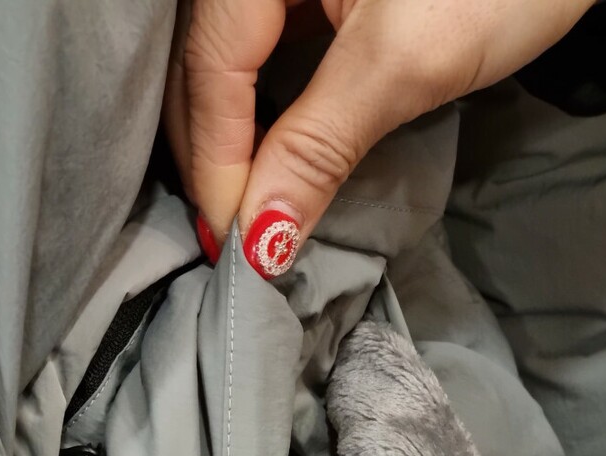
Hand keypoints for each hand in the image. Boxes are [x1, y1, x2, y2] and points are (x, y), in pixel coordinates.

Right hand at [164, 0, 595, 264]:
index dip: (217, 166)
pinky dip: (259, 115)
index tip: (234, 248)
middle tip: (234, 244)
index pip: (210, 68)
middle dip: (215, 160)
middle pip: (202, 66)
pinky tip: (269, 161)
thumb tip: (258, 237)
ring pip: (223, 66)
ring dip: (230, 143)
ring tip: (245, 213)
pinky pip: (258, 57)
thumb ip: (317, 146)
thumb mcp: (403, 65)